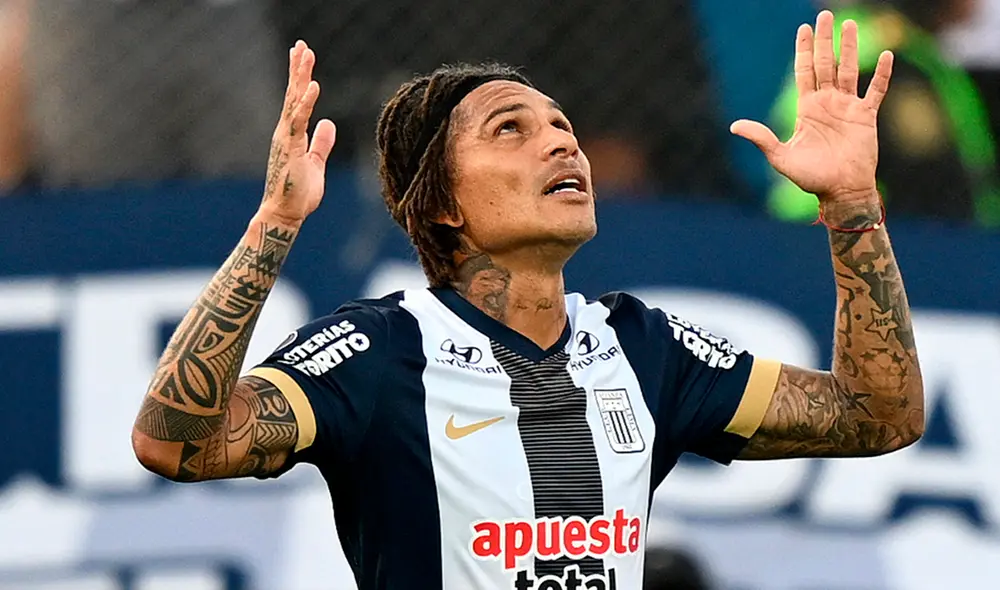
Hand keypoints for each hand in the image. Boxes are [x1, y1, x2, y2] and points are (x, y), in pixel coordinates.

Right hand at [258, 41, 335, 225]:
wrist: (285, 214)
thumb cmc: (298, 193)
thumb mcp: (316, 163)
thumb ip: (321, 143)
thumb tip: (328, 122)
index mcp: (292, 134)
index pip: (297, 100)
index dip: (300, 78)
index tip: (302, 55)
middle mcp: (285, 131)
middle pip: (293, 94)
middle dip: (297, 68)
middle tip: (301, 45)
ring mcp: (285, 138)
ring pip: (293, 100)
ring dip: (299, 76)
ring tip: (304, 53)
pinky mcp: (289, 147)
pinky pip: (298, 120)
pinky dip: (305, 102)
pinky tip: (312, 84)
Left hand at [731, 11, 892, 203]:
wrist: (840, 191)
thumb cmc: (811, 177)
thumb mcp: (781, 157)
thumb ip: (761, 138)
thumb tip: (734, 126)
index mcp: (807, 108)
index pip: (804, 72)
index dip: (803, 50)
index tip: (803, 29)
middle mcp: (827, 103)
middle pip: (825, 64)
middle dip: (824, 40)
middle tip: (825, 15)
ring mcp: (848, 108)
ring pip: (849, 70)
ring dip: (849, 48)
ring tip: (849, 24)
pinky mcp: (866, 117)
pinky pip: (875, 91)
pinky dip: (881, 74)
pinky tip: (885, 55)